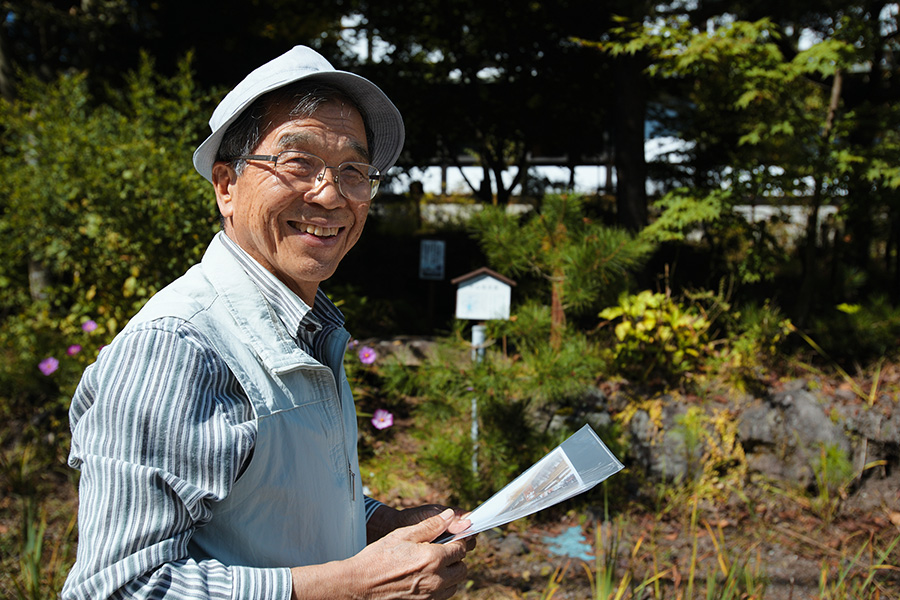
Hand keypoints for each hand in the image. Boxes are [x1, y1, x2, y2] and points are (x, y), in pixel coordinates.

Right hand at [351, 508, 470, 598]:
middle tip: (443, 551)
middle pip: (462, 569)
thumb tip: (450, 516)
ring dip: (450, 574)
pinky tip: (427, 577)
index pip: (461, 549)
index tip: (452, 538)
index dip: (458, 541)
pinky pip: (443, 595)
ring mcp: (431, 595)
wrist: (360, 584)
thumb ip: (431, 525)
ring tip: (434, 564)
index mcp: (433, 559)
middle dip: (456, 558)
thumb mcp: (404, 535)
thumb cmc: (379, 557)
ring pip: (454, 584)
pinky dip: (441, 586)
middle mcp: (436, 579)